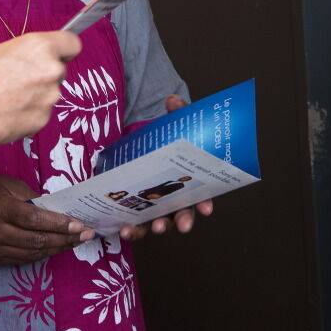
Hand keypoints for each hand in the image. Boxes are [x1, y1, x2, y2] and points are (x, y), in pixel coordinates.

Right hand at [0, 31, 81, 149]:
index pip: (72, 43)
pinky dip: (27, 113)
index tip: (56, 51)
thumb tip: (10, 61)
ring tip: (5, 98)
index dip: (63, 47)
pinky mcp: (42, 122)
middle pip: (59, 69)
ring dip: (35, 94)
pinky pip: (39, 112)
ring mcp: (49, 99)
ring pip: (48, 93)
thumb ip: (8, 53)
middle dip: (42, 73)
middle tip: (17, 77)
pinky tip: (5, 113)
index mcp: (39, 47)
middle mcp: (51, 72)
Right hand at [0, 174, 93, 264]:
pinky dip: (41, 255)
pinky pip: (22, 259)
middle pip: (36, 240)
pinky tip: (55, 248)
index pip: (35, 219)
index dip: (60, 224)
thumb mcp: (8, 184)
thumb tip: (59, 211)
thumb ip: (32, 198)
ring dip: (57, 249)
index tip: (80, 225)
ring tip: (75, 242)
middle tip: (86, 235)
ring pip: (31, 254)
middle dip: (65, 239)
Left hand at [118, 95, 213, 240]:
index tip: (207, 208)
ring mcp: (160, 207)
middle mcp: (178, 198)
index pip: (203, 193)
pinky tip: (123, 230)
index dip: (205, 202)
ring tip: (151, 228)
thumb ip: (177, 113)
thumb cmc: (168, 140)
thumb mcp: (174, 125)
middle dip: (183, 220)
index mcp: (191, 181)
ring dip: (156, 227)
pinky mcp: (141, 211)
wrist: (148, 147)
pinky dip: (133, 229)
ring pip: (162, 222)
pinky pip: (139, 223)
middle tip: (181, 226)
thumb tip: (172, 100)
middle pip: (185, 213)